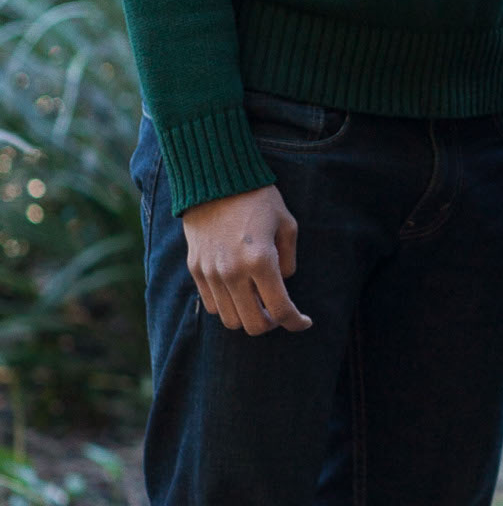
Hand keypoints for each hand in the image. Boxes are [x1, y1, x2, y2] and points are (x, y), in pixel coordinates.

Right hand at [182, 186, 311, 334]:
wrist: (214, 180)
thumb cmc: (257, 198)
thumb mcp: (287, 224)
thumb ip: (288, 260)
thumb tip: (283, 284)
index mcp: (261, 261)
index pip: (281, 310)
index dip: (296, 322)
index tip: (304, 322)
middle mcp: (233, 272)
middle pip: (254, 325)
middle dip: (272, 324)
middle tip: (280, 312)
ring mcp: (211, 273)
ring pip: (230, 320)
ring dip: (248, 317)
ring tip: (259, 301)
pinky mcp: (195, 270)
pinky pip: (212, 305)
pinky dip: (228, 306)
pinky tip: (239, 292)